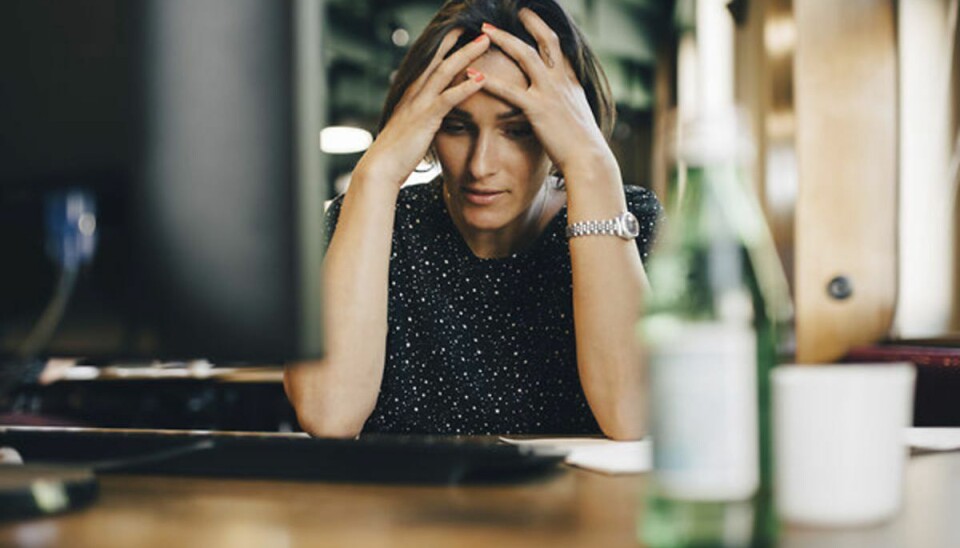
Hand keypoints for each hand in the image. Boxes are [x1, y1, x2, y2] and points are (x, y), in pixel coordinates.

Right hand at [354, 31, 489, 187]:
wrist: (380, 167)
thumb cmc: (395, 154)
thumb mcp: (410, 130)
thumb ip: (422, 119)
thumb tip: (432, 119)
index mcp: (411, 96)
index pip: (430, 64)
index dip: (446, 48)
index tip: (461, 34)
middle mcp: (414, 94)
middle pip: (439, 60)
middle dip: (459, 42)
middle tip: (478, 29)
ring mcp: (419, 105)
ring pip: (445, 71)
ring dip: (466, 55)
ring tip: (485, 42)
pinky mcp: (425, 118)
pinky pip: (448, 98)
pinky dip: (465, 87)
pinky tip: (481, 79)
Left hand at [479, 9, 614, 177]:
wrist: (589, 159)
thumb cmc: (583, 144)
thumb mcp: (578, 115)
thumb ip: (568, 101)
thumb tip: (564, 98)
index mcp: (571, 82)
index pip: (558, 47)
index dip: (543, 29)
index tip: (530, 17)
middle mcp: (561, 81)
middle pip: (543, 41)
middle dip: (526, 23)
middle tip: (512, 12)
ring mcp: (550, 93)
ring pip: (525, 56)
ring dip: (503, 40)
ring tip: (484, 32)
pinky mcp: (538, 110)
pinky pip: (510, 91)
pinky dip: (491, 82)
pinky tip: (474, 76)